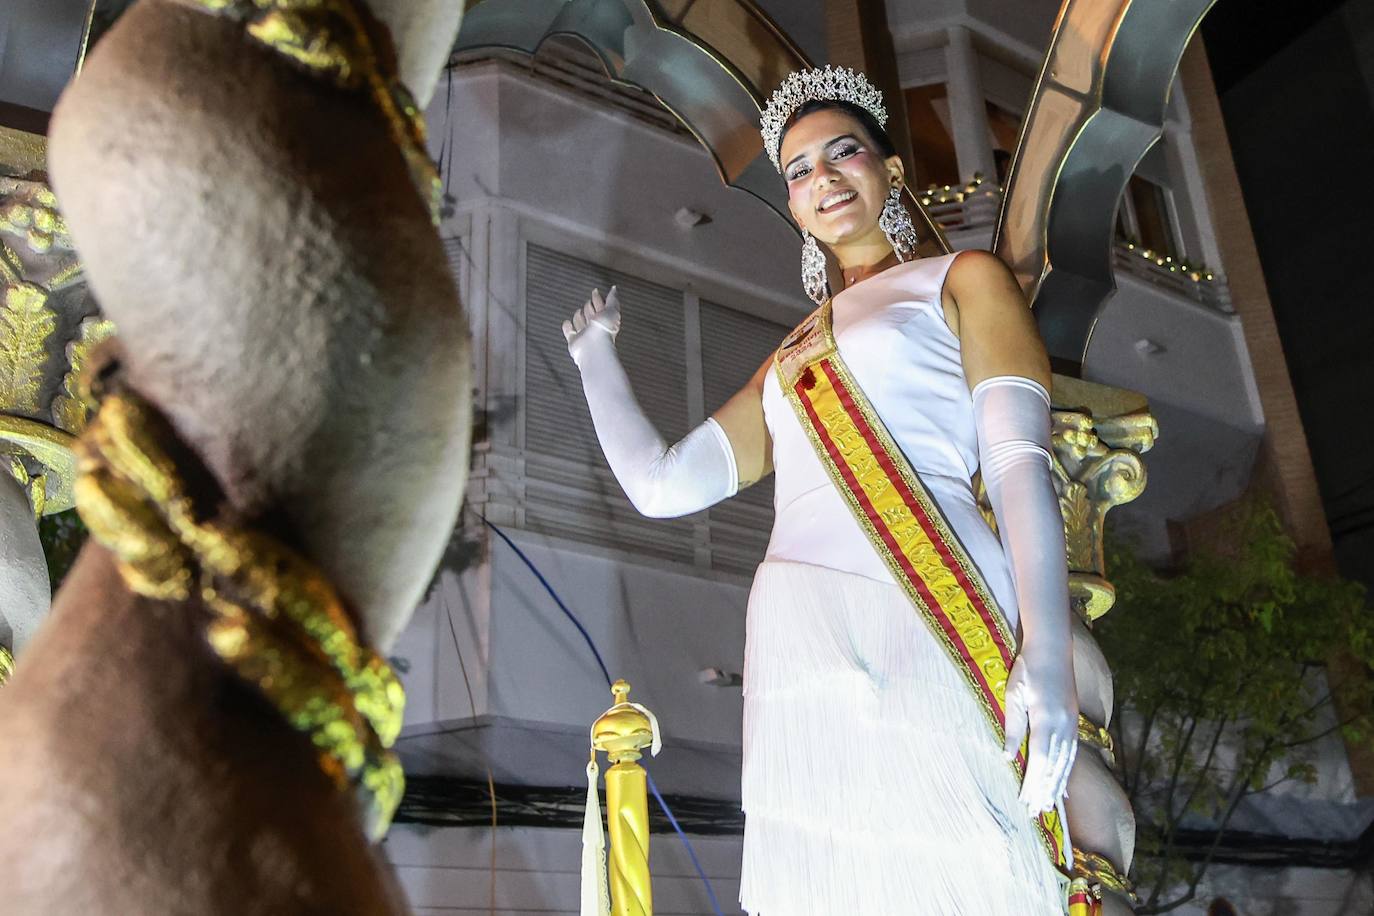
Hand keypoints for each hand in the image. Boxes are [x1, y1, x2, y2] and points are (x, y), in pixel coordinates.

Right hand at [563, 286, 620, 365]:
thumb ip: (612, 299)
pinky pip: (569, 332)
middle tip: (589, 302)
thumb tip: (614, 289)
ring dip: (579, 316)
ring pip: (581, 322)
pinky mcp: (574, 340)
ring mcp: (584, 334)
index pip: (601, 307)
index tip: (595, 292)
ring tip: (579, 311)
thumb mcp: (612, 310)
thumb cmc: (604, 329)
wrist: (593, 346)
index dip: (598, 299)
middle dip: (589, 307)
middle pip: (591, 314)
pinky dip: (567, 327)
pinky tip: (567, 323)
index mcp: (605, 320)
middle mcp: (595, 327)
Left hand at [1002, 645, 1077, 815]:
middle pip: (1054, 766)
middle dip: (1044, 790)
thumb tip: (1007, 757)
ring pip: (1065, 762)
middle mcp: (1063, 725)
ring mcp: (1071, 724)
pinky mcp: (1073, 721)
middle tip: (1036, 813)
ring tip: (1048, 807)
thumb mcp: (1013, 695)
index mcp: (1045, 719)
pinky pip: (1071, 753)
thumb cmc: (1027, 669)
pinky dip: (1066, 772)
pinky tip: (1062, 786)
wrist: (1052, 649)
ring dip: (1056, 785)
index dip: (1033, 782)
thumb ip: (1013, 727)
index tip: (1025, 801)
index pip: (1039, 759)